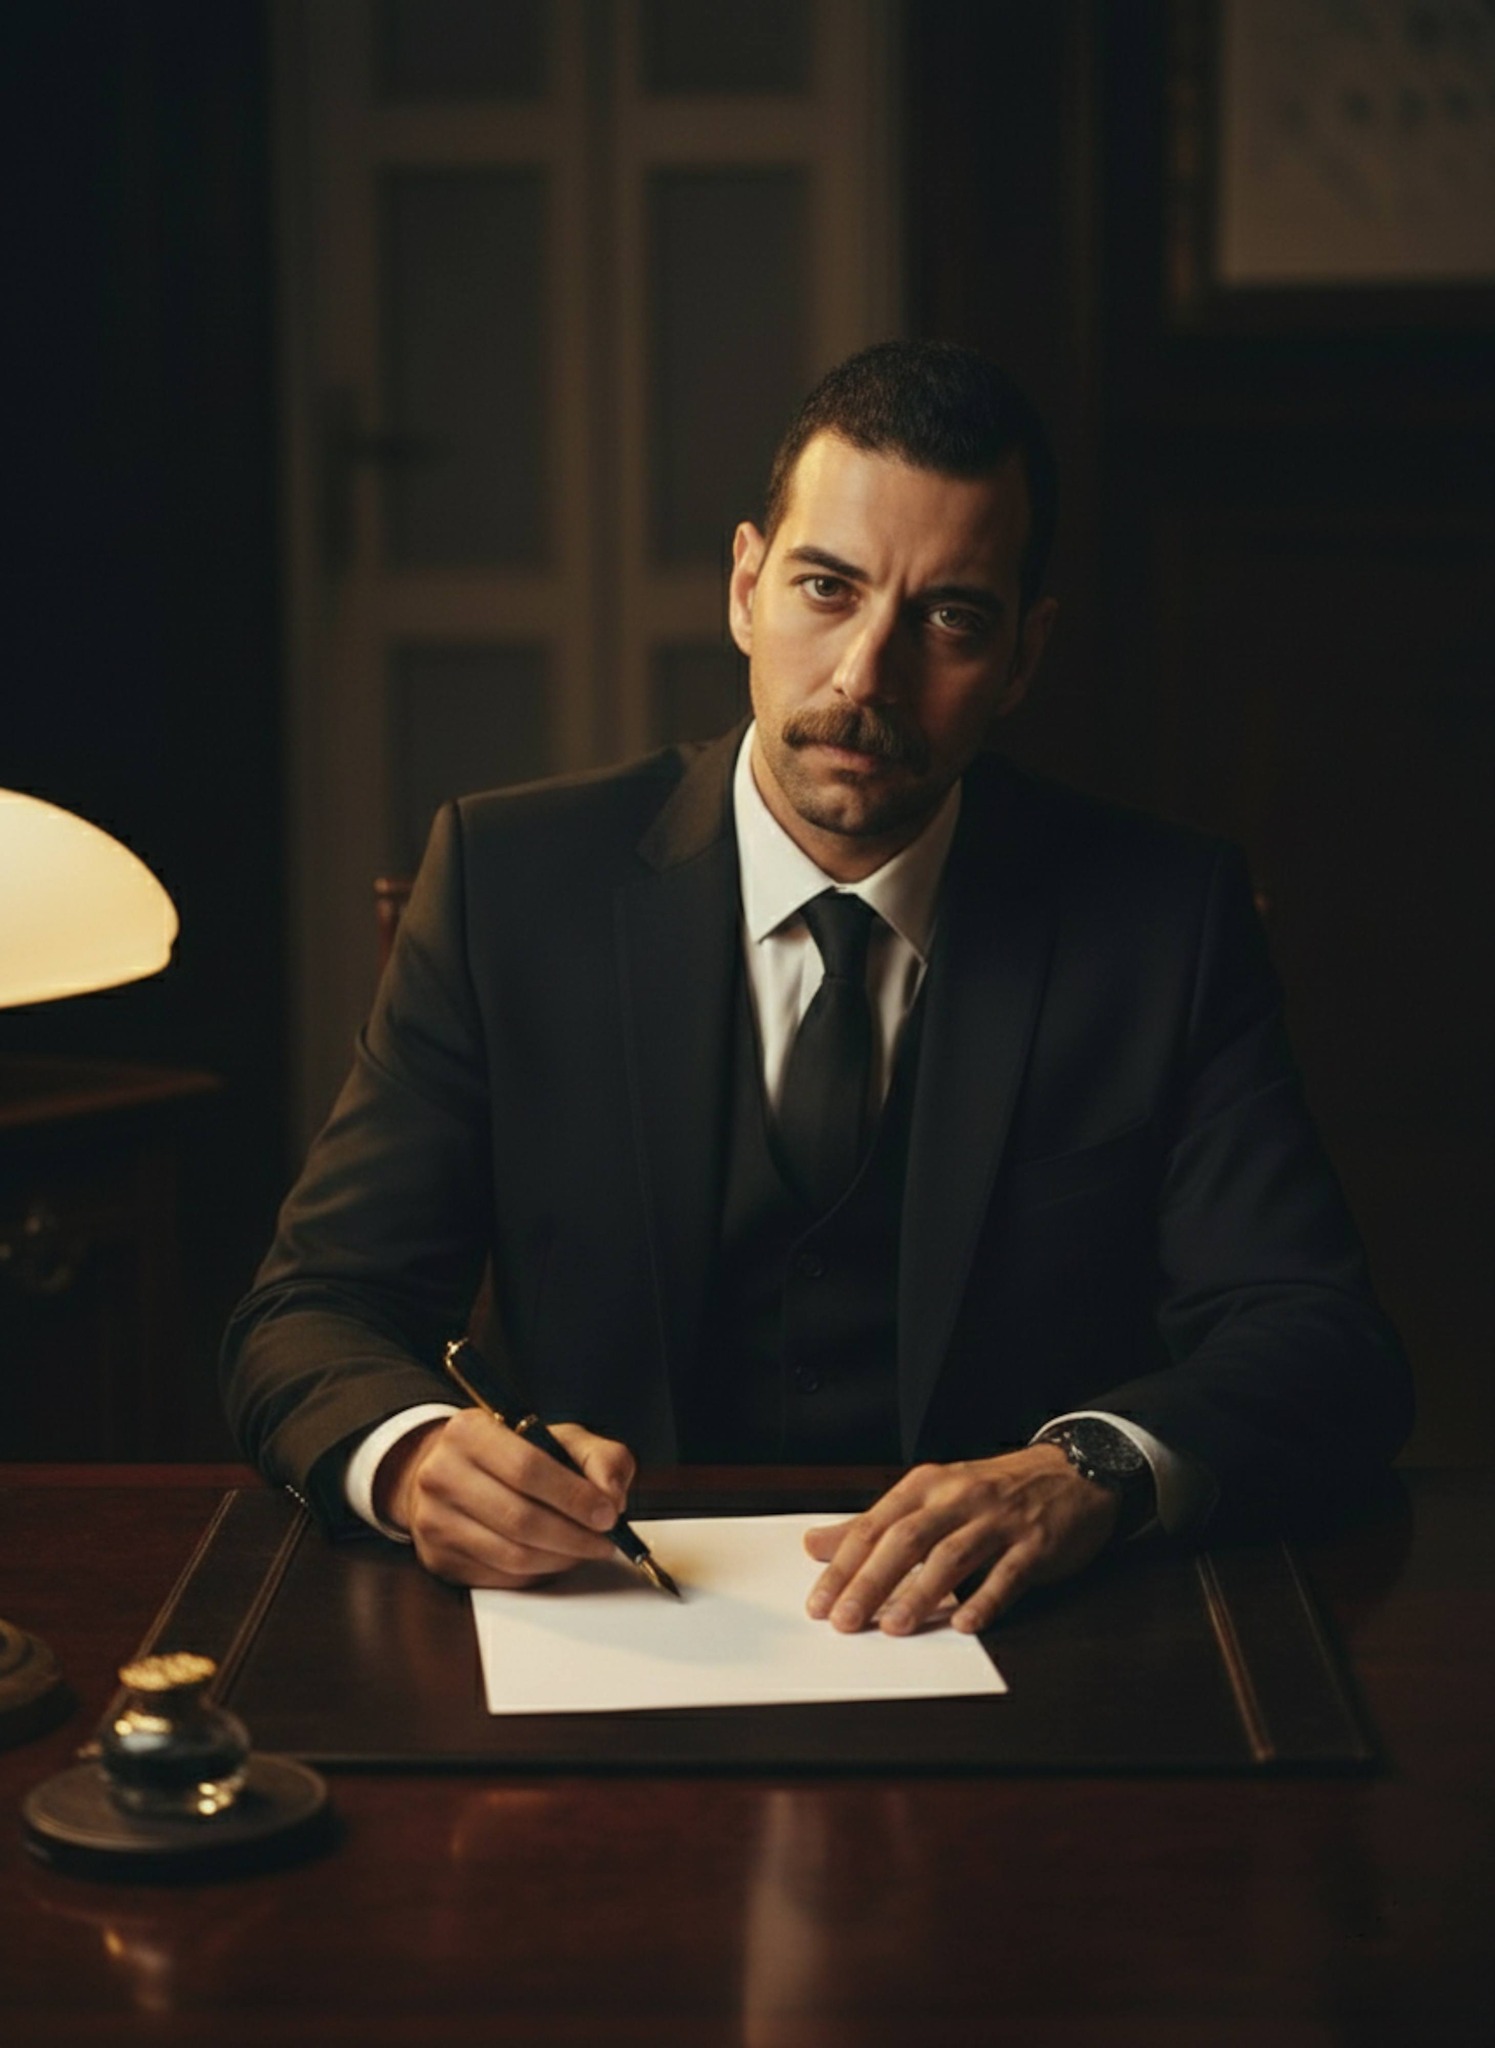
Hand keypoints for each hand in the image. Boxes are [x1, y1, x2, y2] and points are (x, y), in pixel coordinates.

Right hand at [375, 1409, 635, 1587]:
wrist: (451, 1474)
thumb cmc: (513, 1455)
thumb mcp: (558, 1438)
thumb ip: (599, 1457)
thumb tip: (611, 1496)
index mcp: (469, 1431)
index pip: (527, 1469)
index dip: (573, 1496)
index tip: (608, 1514)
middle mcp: (441, 1474)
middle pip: (520, 1519)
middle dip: (574, 1535)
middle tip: (605, 1541)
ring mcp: (433, 1520)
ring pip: (512, 1555)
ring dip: (561, 1558)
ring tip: (585, 1549)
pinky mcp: (438, 1559)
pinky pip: (500, 1578)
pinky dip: (538, 1573)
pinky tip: (555, 1557)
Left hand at [803, 1443, 1118, 1635]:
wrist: (1072, 1471)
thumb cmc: (992, 1490)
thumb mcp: (931, 1495)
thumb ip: (875, 1523)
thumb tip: (817, 1544)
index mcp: (926, 1486)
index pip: (874, 1526)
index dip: (843, 1566)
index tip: (819, 1603)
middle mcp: (958, 1498)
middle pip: (906, 1541)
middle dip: (871, 1583)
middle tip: (845, 1621)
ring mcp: (998, 1520)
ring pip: (952, 1556)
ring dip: (921, 1593)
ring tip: (894, 1627)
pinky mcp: (1035, 1543)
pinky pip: (1007, 1574)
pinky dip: (985, 1600)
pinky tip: (965, 1624)